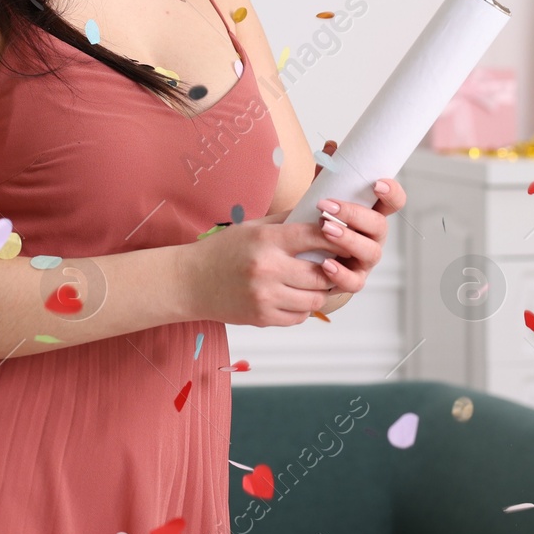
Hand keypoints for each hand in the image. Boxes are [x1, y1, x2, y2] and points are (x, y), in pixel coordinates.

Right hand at [182, 206, 350, 326]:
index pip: (315, 236)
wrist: (189, 282)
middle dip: (332, 269)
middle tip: (335, 265)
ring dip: (319, 292)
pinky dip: (302, 308)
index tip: (344, 238)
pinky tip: (295, 297)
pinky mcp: (262, 318)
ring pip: (315, 299)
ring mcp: (265, 296)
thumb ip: (287, 221)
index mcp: (267, 240)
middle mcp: (268, 268)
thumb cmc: (222, 251)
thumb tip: (321, 214)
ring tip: (314, 282)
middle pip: (322, 273)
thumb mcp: (252, 227)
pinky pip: (299, 317)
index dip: (336, 237)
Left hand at [299, 138, 406, 298]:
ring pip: (370, 252)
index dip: (392, 192)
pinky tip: (325, 263)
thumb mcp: (322, 196)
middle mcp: (374, 237)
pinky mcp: (353, 280)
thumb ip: (327, 174)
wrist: (305, 258)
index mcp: (372, 213)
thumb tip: (330, 146)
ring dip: (348, 240)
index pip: (394, 201)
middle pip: (379, 225)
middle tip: (328, 207)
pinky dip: (340, 273)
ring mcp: (365, 260)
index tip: (376, 183)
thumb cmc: (319, 223)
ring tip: (325, 229)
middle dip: (355, 215)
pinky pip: (353, 282)